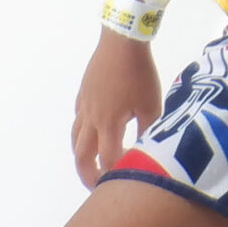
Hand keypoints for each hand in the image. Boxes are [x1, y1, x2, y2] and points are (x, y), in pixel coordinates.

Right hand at [72, 33, 162, 186]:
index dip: (115, 172)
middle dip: (88, 174)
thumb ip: (149, 130)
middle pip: (82, 156)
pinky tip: (92, 131)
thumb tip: (148, 149)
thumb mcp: (152, 105)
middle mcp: (91, 119)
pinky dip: (82, 133)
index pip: (107, 159)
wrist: (121, 42)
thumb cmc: (139, 73)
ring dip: (82, 155)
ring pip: (75, 139)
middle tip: (99, 184)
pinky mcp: (83, 94)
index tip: (126, 178)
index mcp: (108, 124)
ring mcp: (84, 106)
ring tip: (92, 163)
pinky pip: (77, 120)